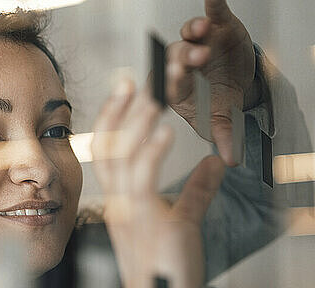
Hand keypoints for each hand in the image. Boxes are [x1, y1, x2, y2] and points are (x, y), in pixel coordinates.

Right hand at [91, 79, 225, 287]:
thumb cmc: (168, 272)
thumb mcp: (182, 223)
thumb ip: (196, 192)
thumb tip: (213, 165)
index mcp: (122, 202)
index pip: (109, 153)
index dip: (113, 120)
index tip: (125, 92)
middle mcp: (118, 204)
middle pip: (108, 148)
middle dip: (117, 111)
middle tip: (132, 78)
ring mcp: (129, 212)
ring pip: (122, 159)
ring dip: (136, 123)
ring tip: (153, 95)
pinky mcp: (147, 222)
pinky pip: (143, 181)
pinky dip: (152, 152)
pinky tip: (166, 129)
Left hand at [167, 0, 258, 165]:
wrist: (233, 81)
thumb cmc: (216, 101)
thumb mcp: (220, 120)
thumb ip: (224, 135)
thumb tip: (232, 158)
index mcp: (176, 89)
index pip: (167, 85)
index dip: (170, 81)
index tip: (176, 79)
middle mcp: (181, 65)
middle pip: (174, 59)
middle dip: (183, 57)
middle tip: (196, 58)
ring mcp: (197, 44)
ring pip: (187, 36)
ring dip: (193, 33)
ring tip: (201, 31)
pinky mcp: (216, 27)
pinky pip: (211, 14)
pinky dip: (212, 6)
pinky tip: (212, 0)